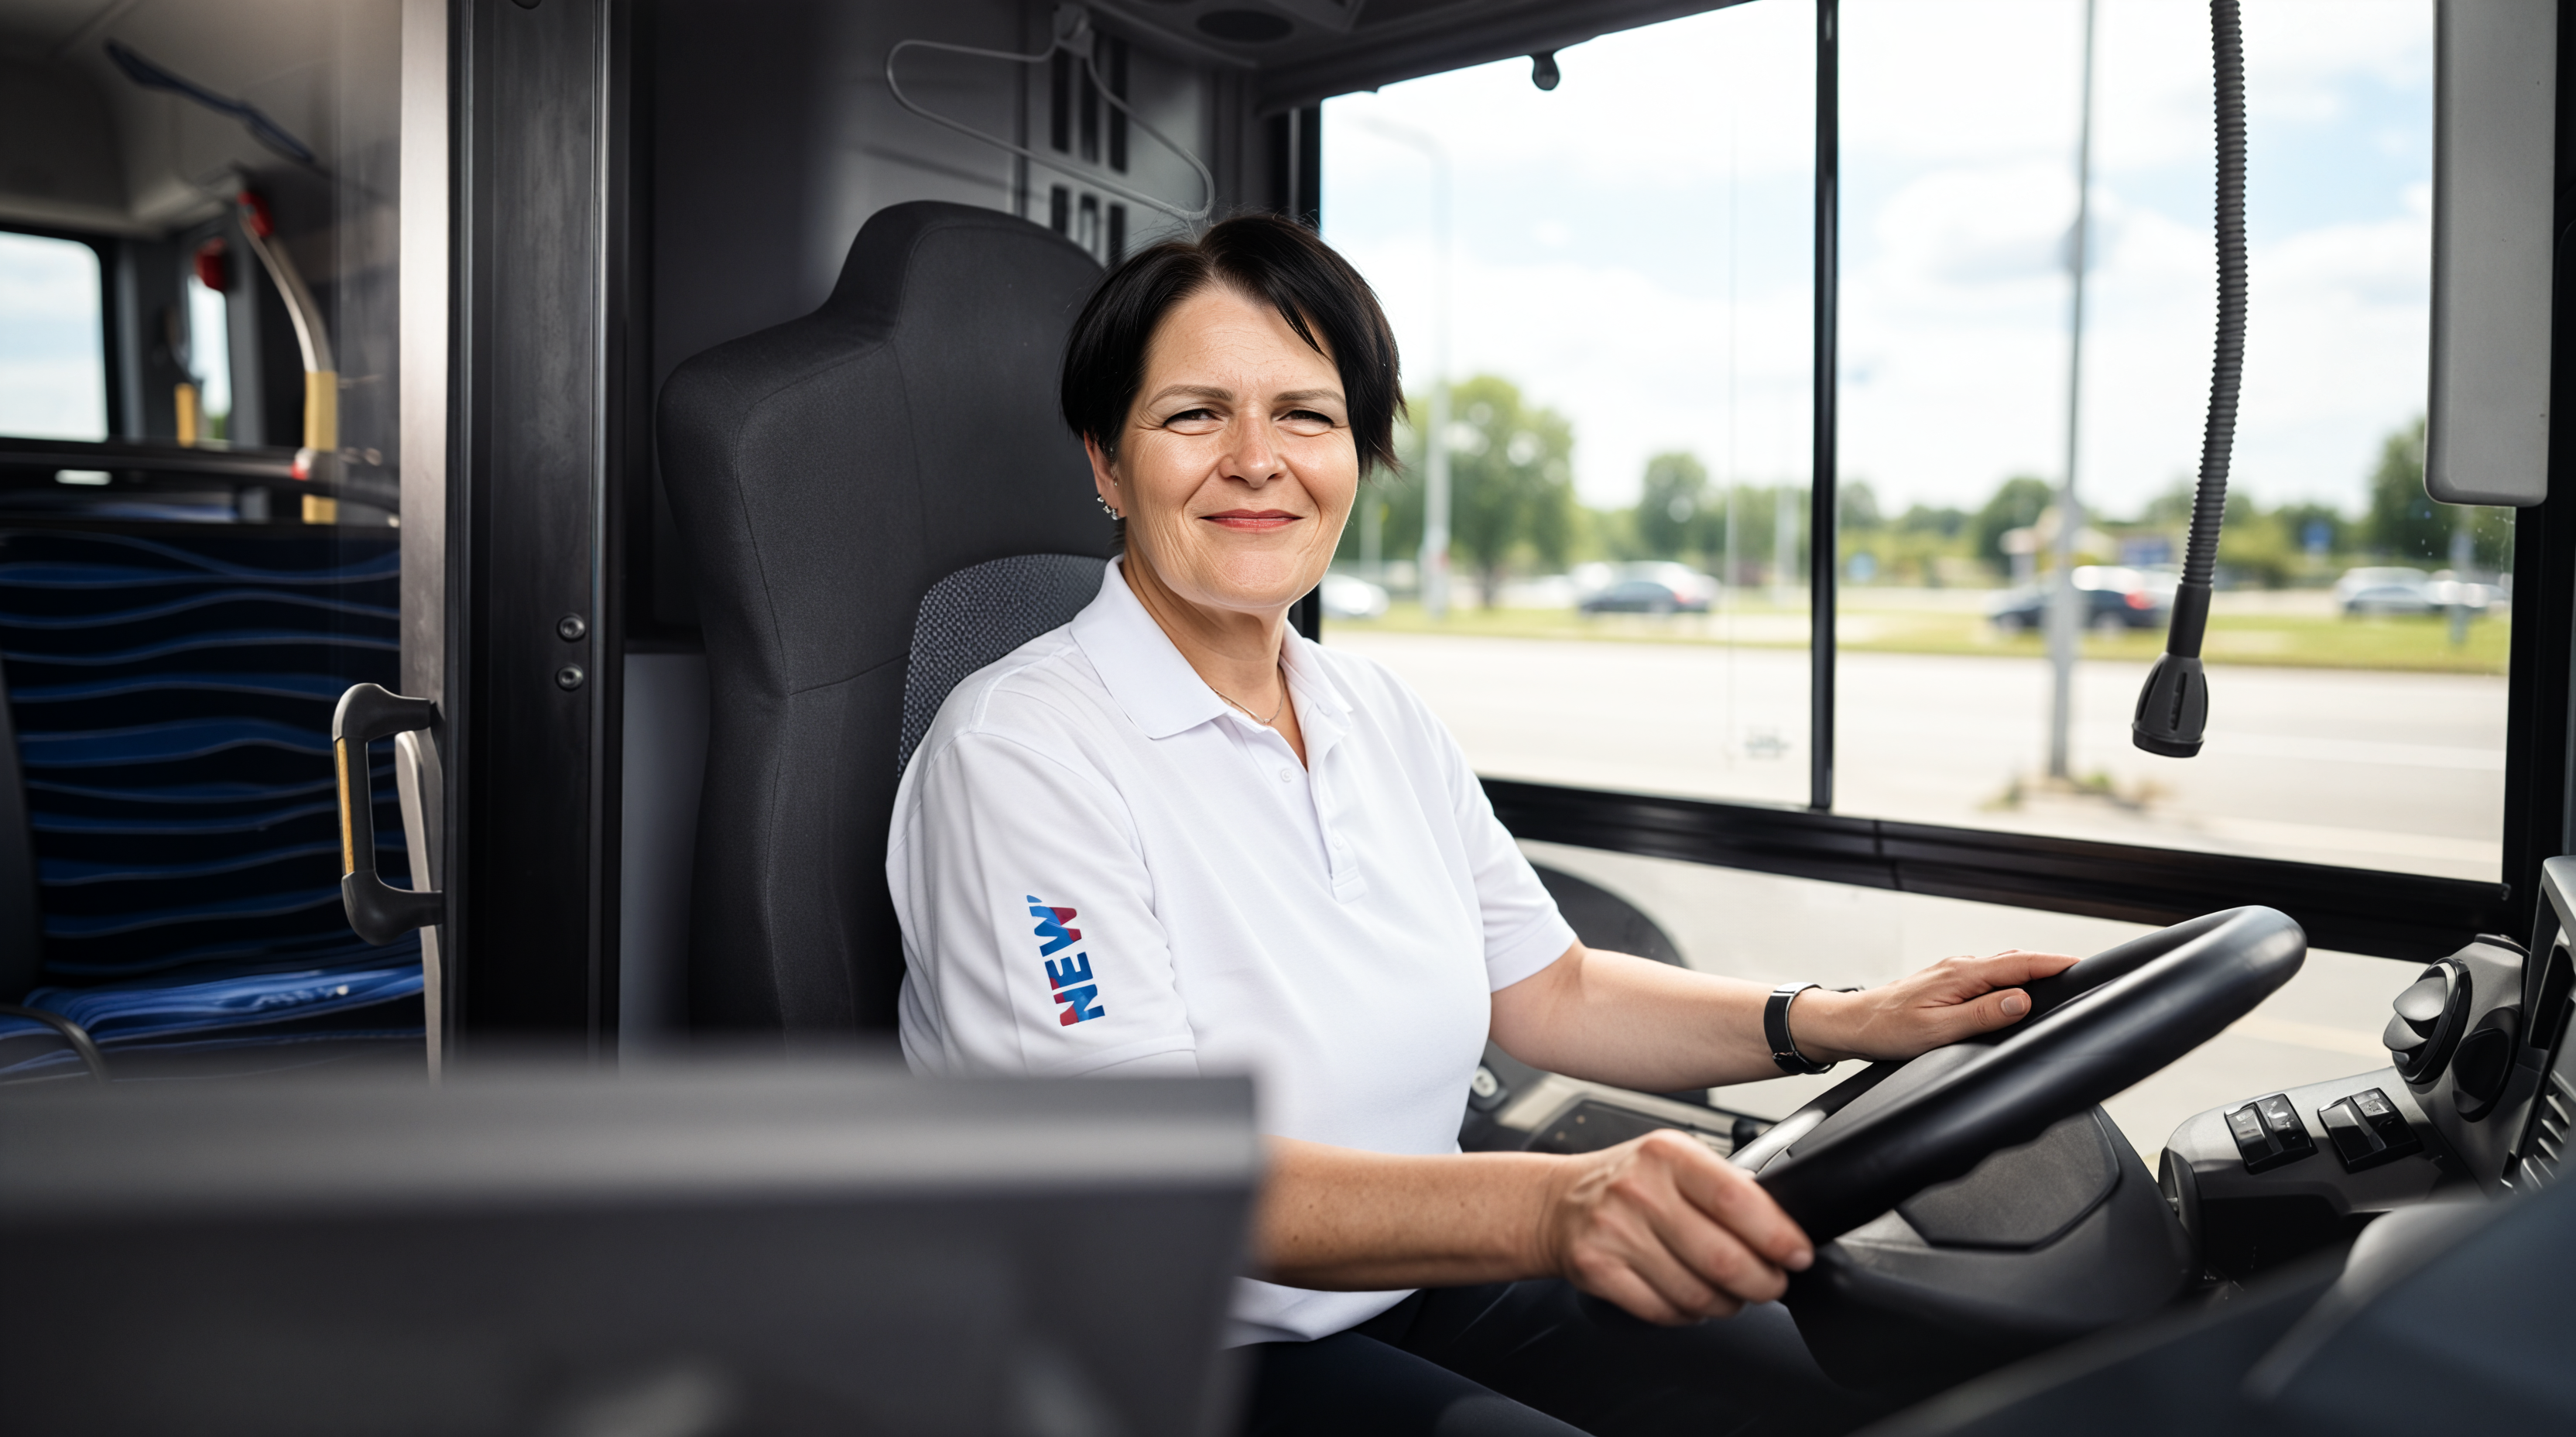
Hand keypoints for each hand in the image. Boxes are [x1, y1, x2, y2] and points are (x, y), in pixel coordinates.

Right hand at [1537, 1128, 1813, 1324]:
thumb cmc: (1628, 1182)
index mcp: (1668, 1154)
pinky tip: (1690, 1299)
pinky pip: (1663, 1311)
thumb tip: (1785, 1230)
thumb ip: (1724, 1185)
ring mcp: (1615, 1231)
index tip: (1797, 1255)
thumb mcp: (1674, 1161)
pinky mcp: (1597, 1270)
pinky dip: (1688, 1314)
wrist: (1557, 1203)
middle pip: (1723, 1258)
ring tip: (1730, 1294)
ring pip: (1697, 1293)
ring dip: (1726, 1304)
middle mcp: (1639, 1190)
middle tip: (1771, 1283)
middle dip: (1762, 1282)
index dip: (1777, 1236)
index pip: (1737, 1200)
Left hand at [1790, 949, 2080, 1063]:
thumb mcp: (1939, 1030)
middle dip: (2049, 966)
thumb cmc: (1887, 1029)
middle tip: (2081, 975)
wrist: (1852, 1024)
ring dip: (2029, 972)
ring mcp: (1952, 975)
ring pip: (2001, 969)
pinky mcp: (1946, 985)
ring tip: (2057, 983)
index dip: (2054, 963)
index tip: (2083, 965)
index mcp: (1962, 975)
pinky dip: (2009, 981)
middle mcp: (1959, 969)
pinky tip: (2015, 993)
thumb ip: (1983, 1014)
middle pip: (2015, 962)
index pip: (2020, 963)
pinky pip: (1987, 977)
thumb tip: (2022, 1000)